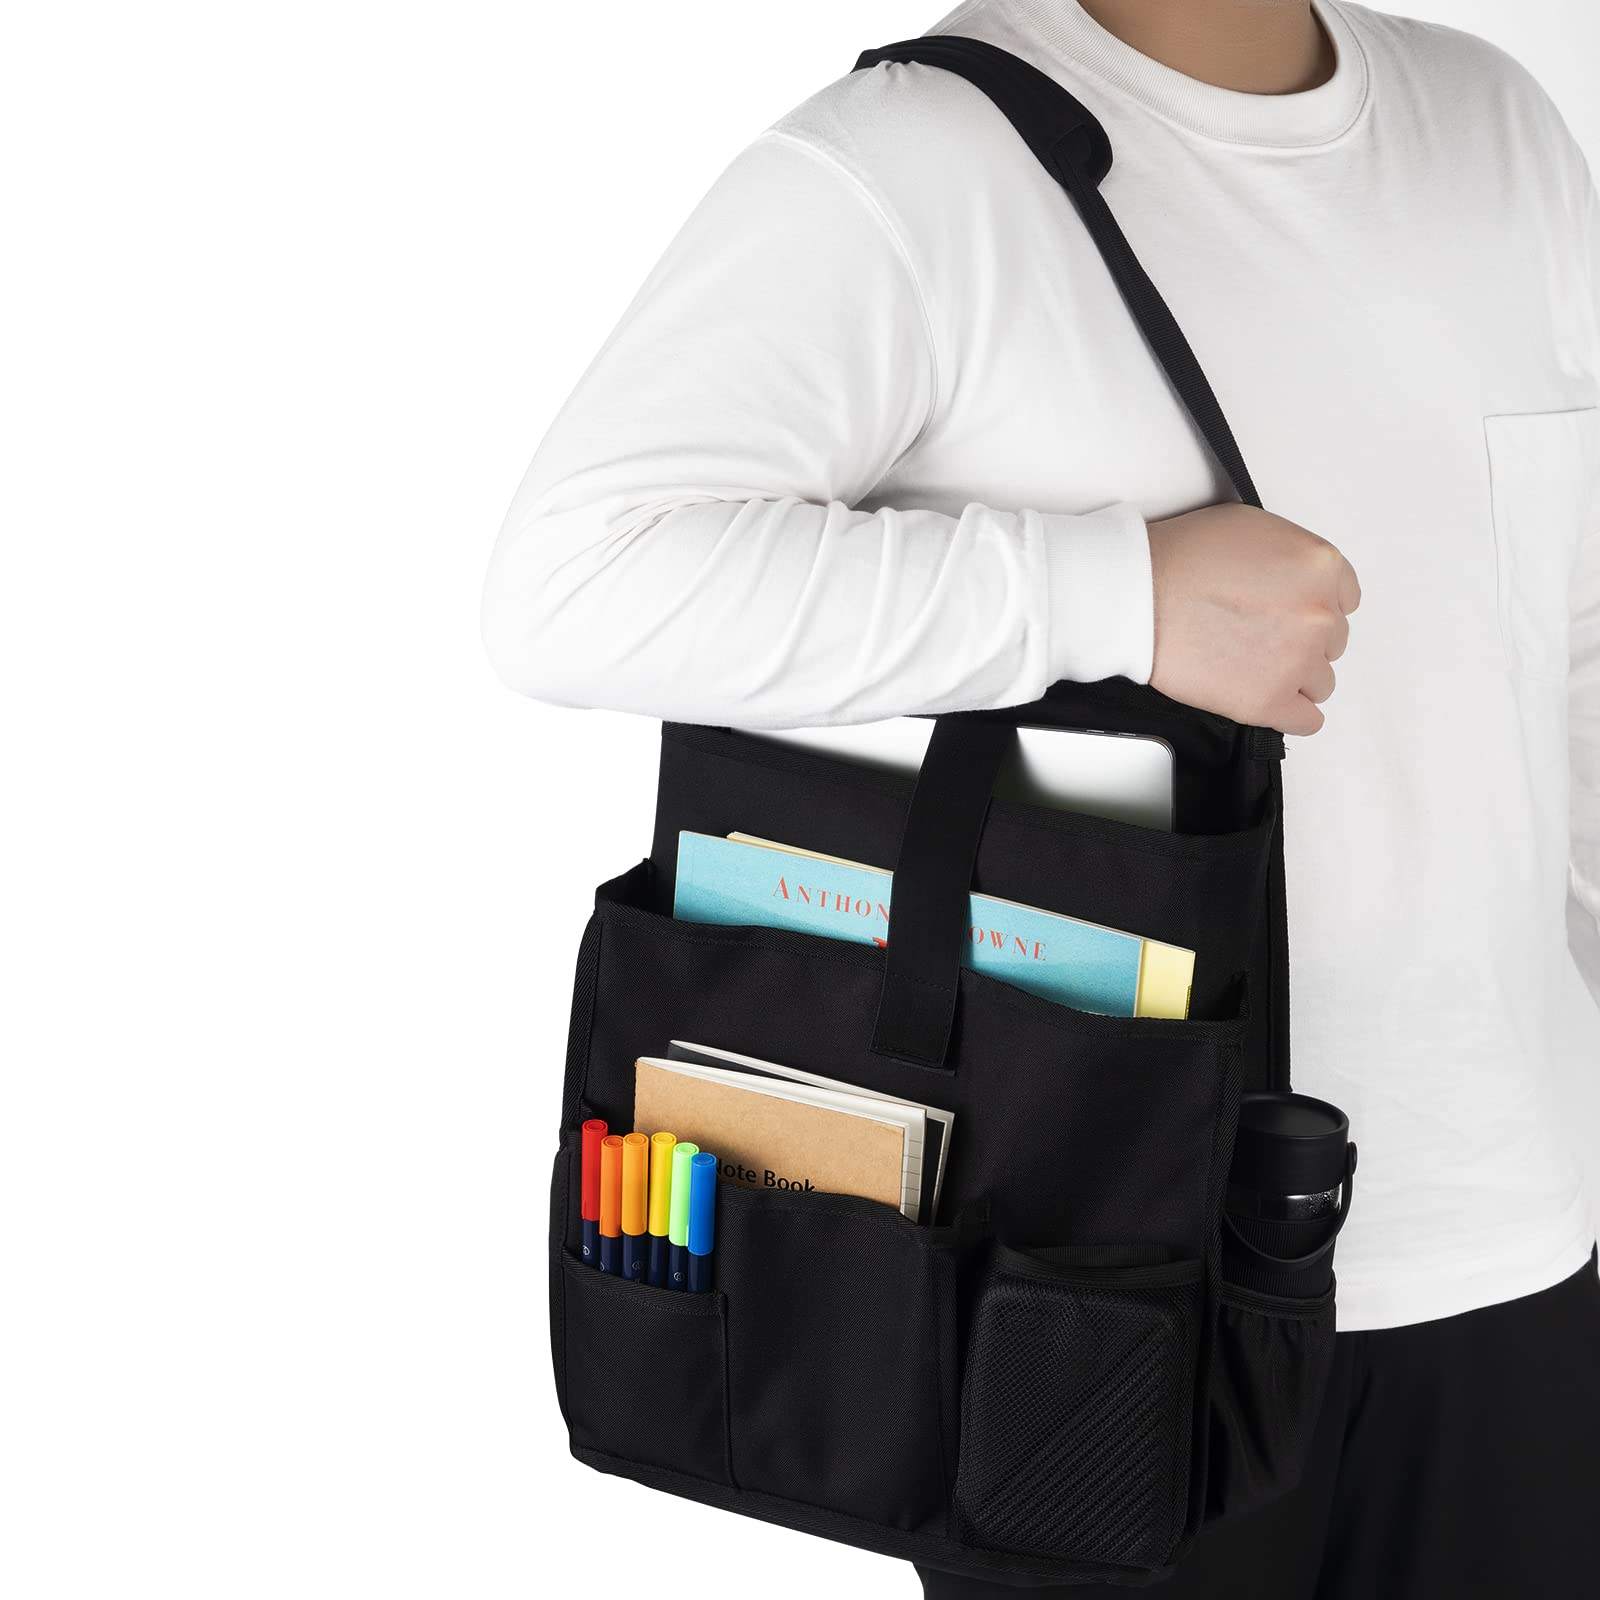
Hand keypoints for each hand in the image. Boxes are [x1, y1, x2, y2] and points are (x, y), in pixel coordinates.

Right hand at [1146, 504, 1359, 735]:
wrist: (1136, 595)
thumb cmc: (1180, 558)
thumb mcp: (1253, 527)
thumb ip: (1291, 557)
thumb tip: (1295, 581)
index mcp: (1320, 567)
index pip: (1345, 600)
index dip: (1311, 607)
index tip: (1287, 613)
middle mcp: (1319, 614)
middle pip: (1332, 642)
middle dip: (1299, 641)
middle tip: (1257, 637)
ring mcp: (1297, 661)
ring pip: (1321, 682)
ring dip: (1292, 676)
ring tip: (1251, 666)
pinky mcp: (1268, 701)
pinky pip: (1307, 720)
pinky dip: (1290, 713)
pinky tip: (1265, 698)